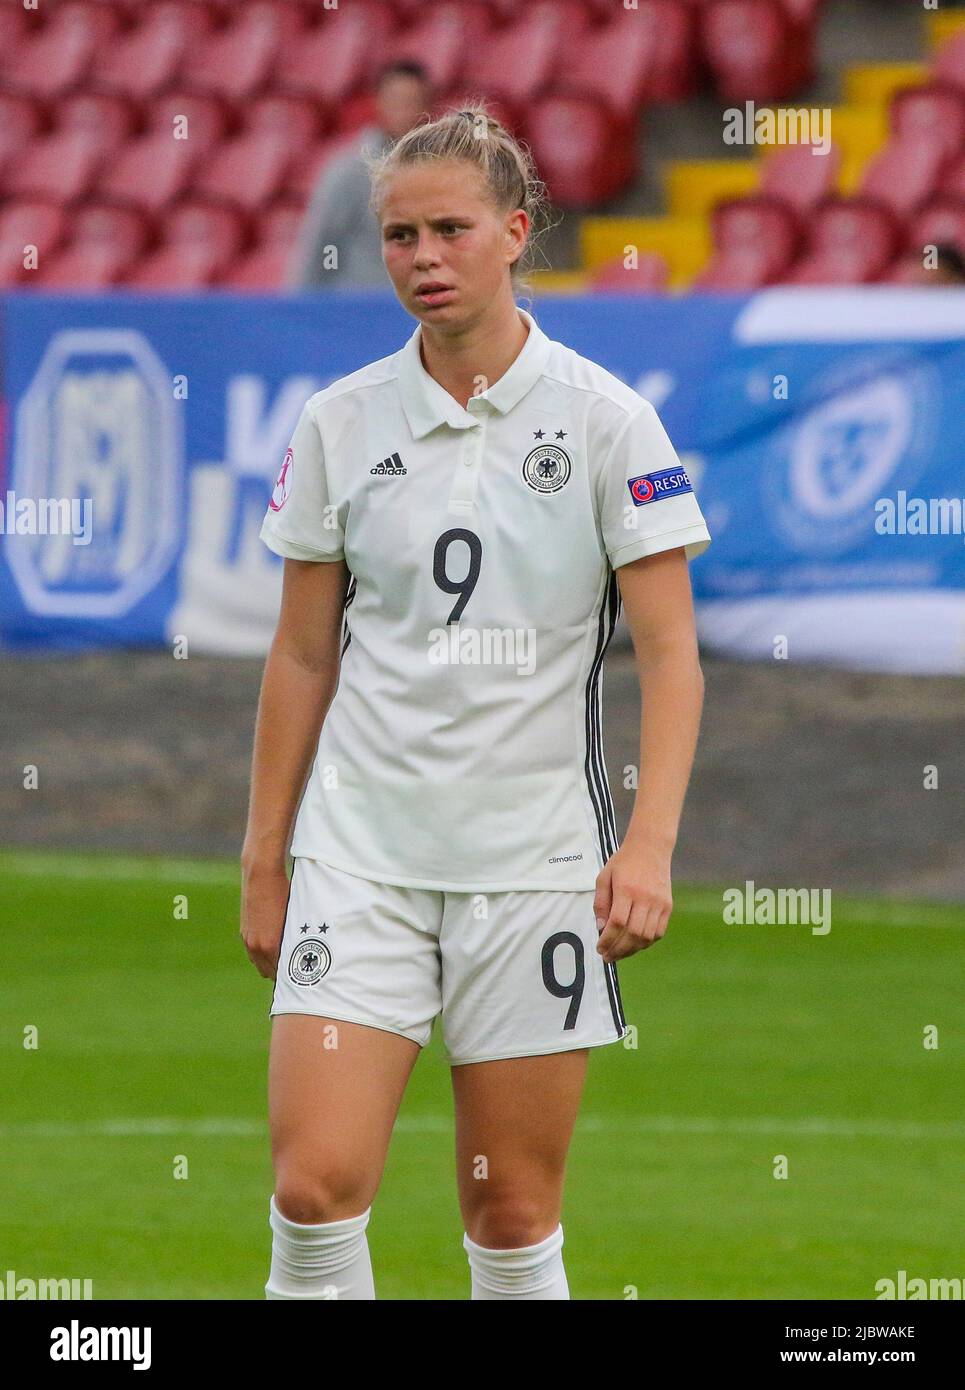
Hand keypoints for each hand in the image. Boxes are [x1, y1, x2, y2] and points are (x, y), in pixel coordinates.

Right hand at [240, 859, 290, 978]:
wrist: (261, 876)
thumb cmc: (283, 893)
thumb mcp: (293, 918)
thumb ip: (294, 939)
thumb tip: (302, 952)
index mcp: (271, 945)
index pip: (281, 973)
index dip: (291, 976)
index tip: (301, 975)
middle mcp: (257, 946)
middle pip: (269, 973)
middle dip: (281, 973)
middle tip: (294, 970)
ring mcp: (248, 940)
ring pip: (259, 964)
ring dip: (269, 965)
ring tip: (284, 960)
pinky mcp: (244, 933)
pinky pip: (253, 953)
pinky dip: (261, 954)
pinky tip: (272, 948)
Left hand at [593, 842, 672, 962]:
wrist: (651, 848)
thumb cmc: (624, 862)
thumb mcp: (604, 877)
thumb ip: (601, 903)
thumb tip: (601, 927)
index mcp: (626, 889)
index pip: (617, 923)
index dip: (607, 940)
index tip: (600, 948)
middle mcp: (645, 898)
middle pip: (633, 933)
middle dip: (618, 950)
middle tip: (608, 957)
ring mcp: (659, 903)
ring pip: (647, 936)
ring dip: (632, 949)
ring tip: (620, 953)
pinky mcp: (668, 906)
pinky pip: (659, 932)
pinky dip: (647, 942)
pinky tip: (635, 944)